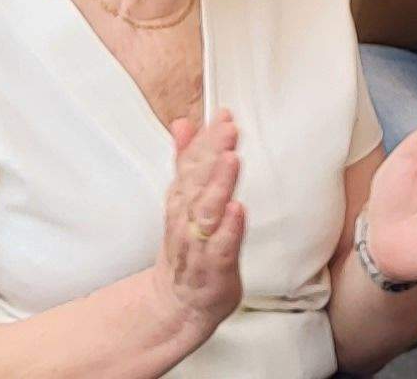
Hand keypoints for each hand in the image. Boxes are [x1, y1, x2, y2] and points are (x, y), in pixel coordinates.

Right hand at [146, 113, 246, 345]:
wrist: (178, 302)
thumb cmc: (188, 245)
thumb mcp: (184, 199)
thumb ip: (186, 160)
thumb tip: (184, 123)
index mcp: (182, 199)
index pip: (192, 163)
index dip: (207, 139)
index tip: (222, 116)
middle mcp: (187, 218)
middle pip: (198, 182)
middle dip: (212, 154)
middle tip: (228, 129)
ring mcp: (199, 243)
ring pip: (206, 211)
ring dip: (218, 184)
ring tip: (232, 159)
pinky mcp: (214, 268)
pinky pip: (220, 247)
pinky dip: (228, 228)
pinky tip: (237, 209)